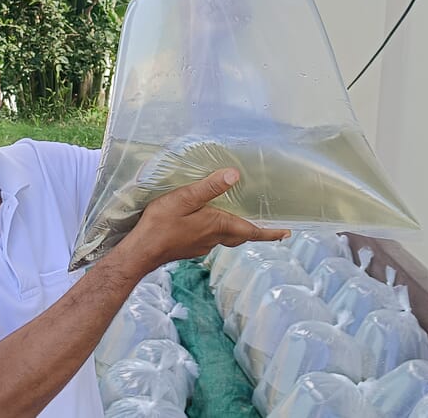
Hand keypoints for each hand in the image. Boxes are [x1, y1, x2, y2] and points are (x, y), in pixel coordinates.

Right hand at [115, 168, 289, 272]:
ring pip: (225, 237)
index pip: (251, 230)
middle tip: (269, 228)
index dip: (270, 232)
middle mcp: (213, 238)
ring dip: (236, 230)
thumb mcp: (184, 199)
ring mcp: (201, 245)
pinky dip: (217, 230)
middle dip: (256, 232)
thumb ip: (209, 188)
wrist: (141, 252)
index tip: (287, 234)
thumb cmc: (160, 225)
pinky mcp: (189, 248)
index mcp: (217, 226)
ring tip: (240, 219)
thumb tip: (234, 175)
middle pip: (241, 235)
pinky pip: (211, 238)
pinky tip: (207, 223)